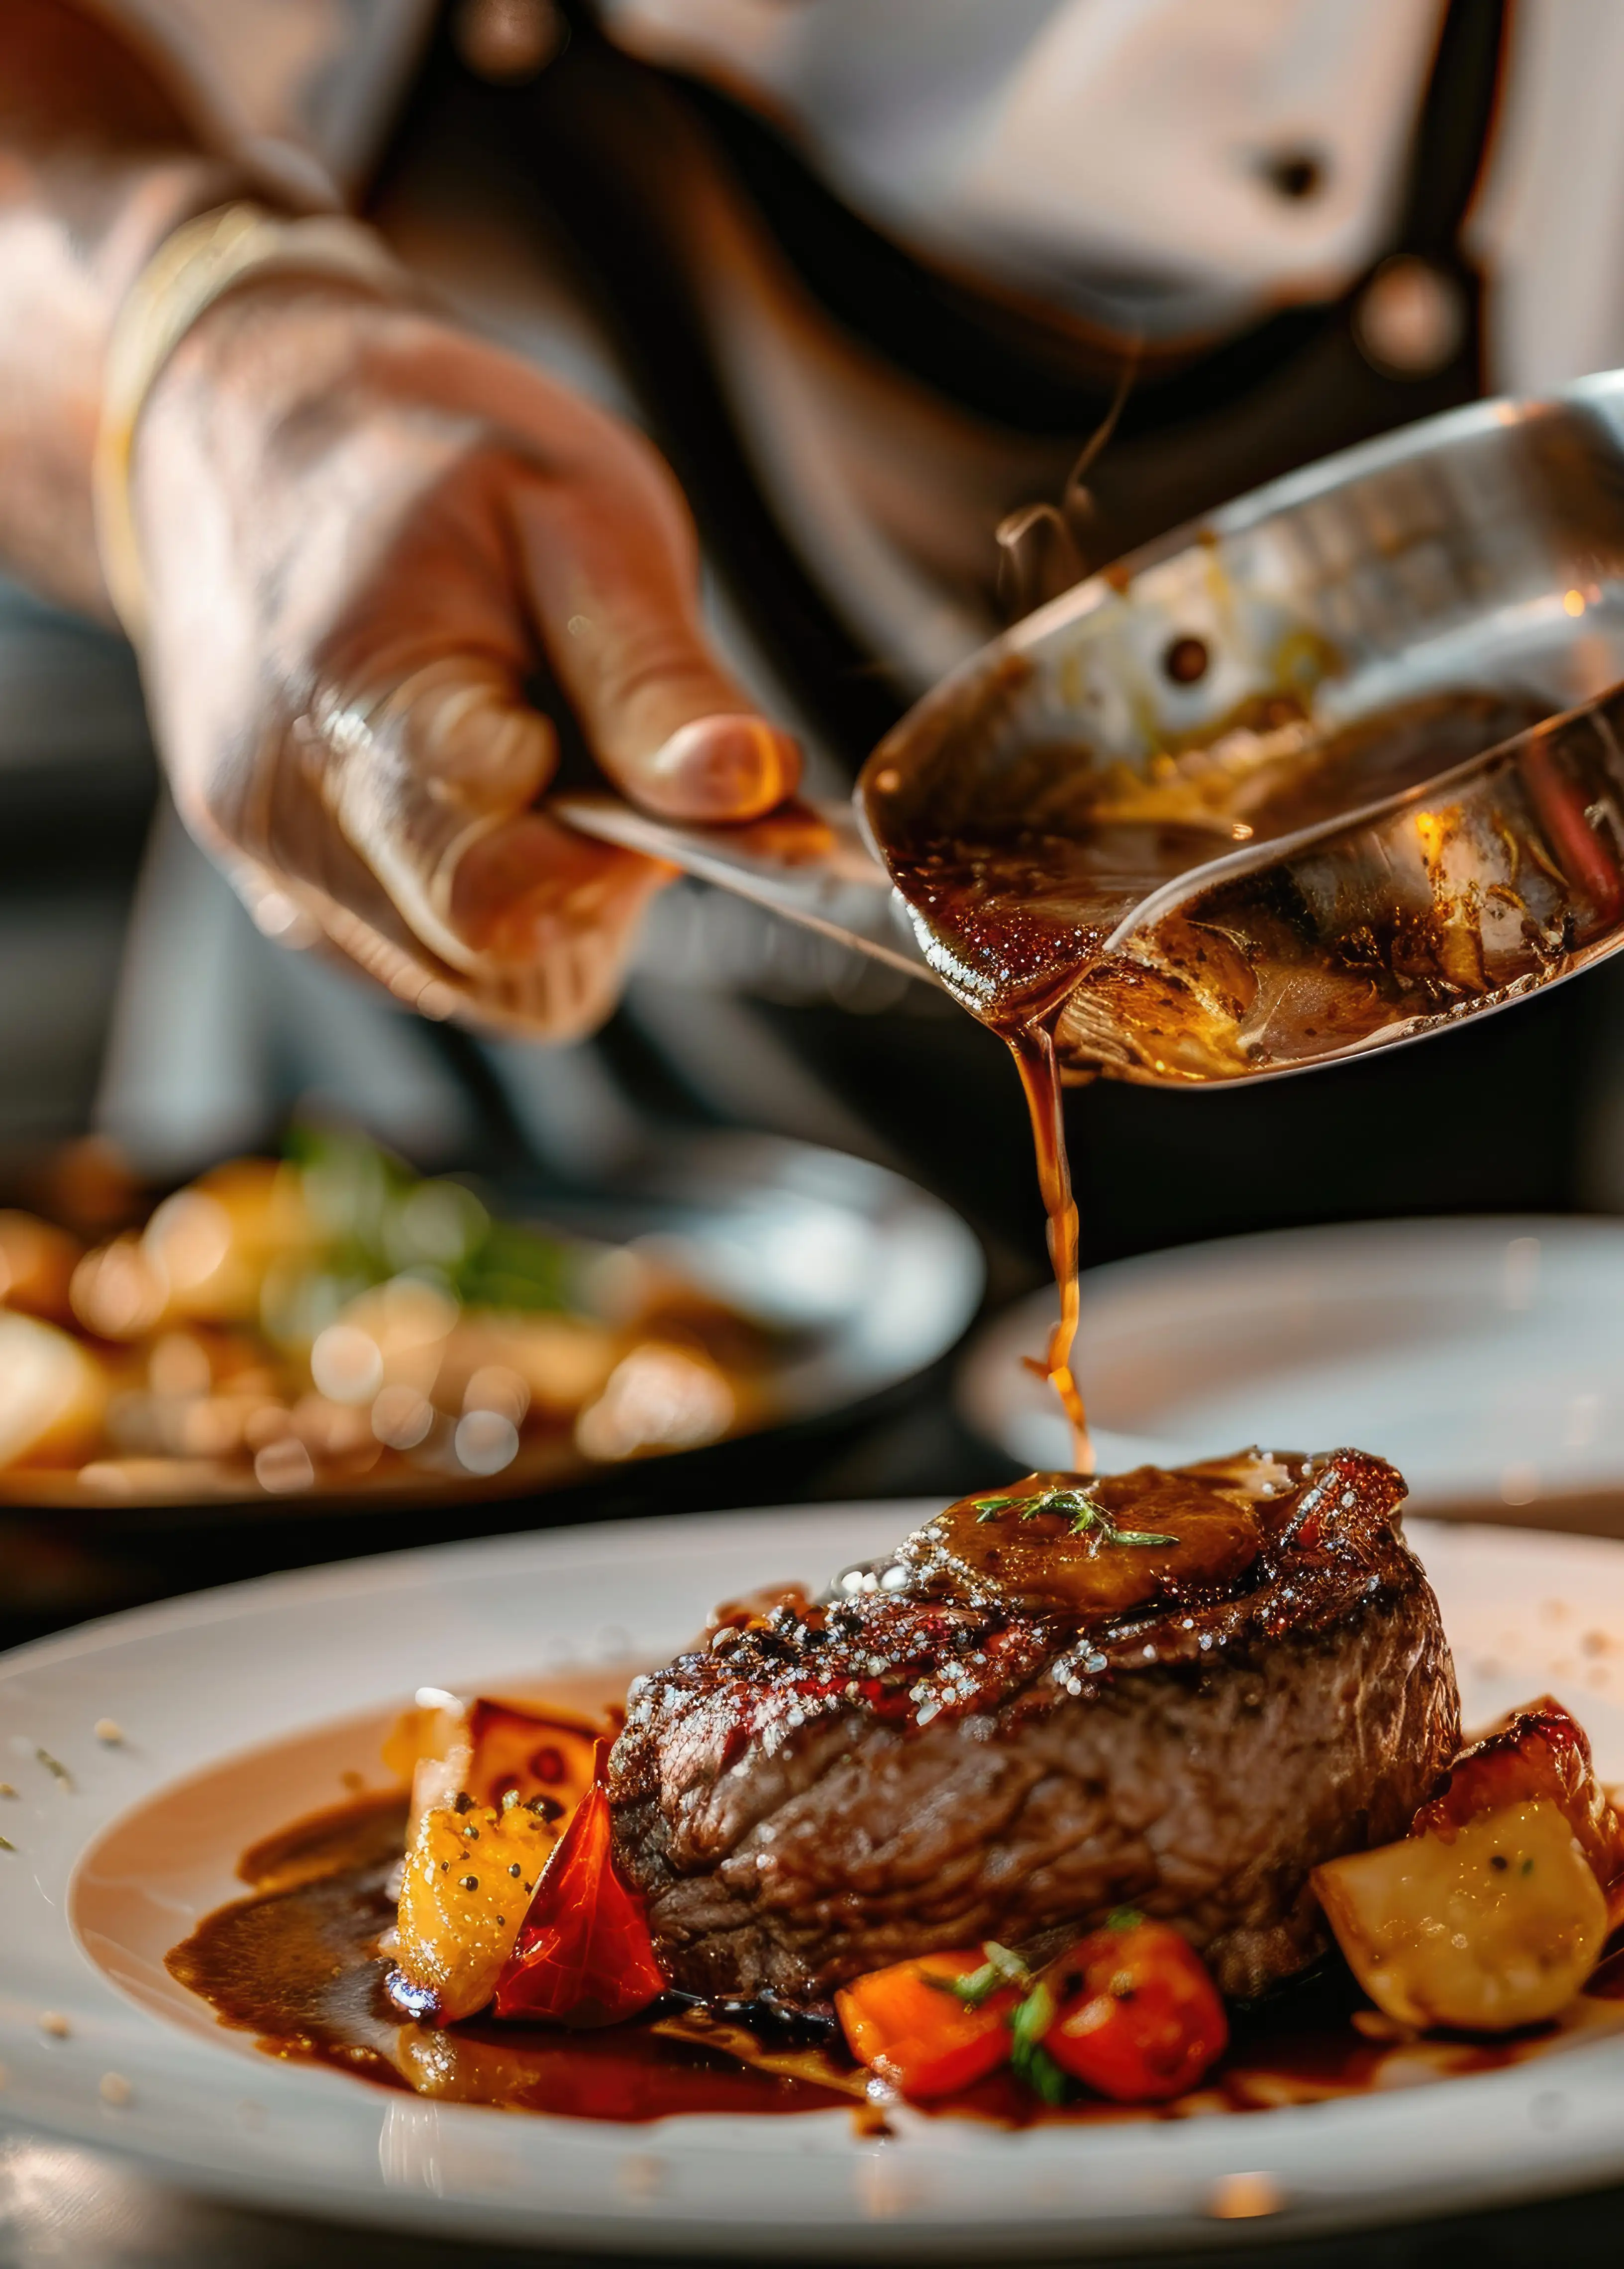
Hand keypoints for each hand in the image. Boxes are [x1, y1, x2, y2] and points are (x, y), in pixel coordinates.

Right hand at [127, 281, 799, 1035]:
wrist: (242, 416)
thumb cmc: (424, 448)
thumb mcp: (584, 519)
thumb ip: (658, 683)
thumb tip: (753, 793)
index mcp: (362, 718)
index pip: (511, 901)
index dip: (622, 860)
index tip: (665, 777)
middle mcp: (290, 820)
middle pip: (500, 968)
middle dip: (586, 883)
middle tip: (596, 751)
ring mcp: (271, 862)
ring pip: (464, 982)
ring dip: (537, 896)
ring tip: (529, 752)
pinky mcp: (274, 882)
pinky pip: (416, 958)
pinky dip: (474, 896)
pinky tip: (472, 783)